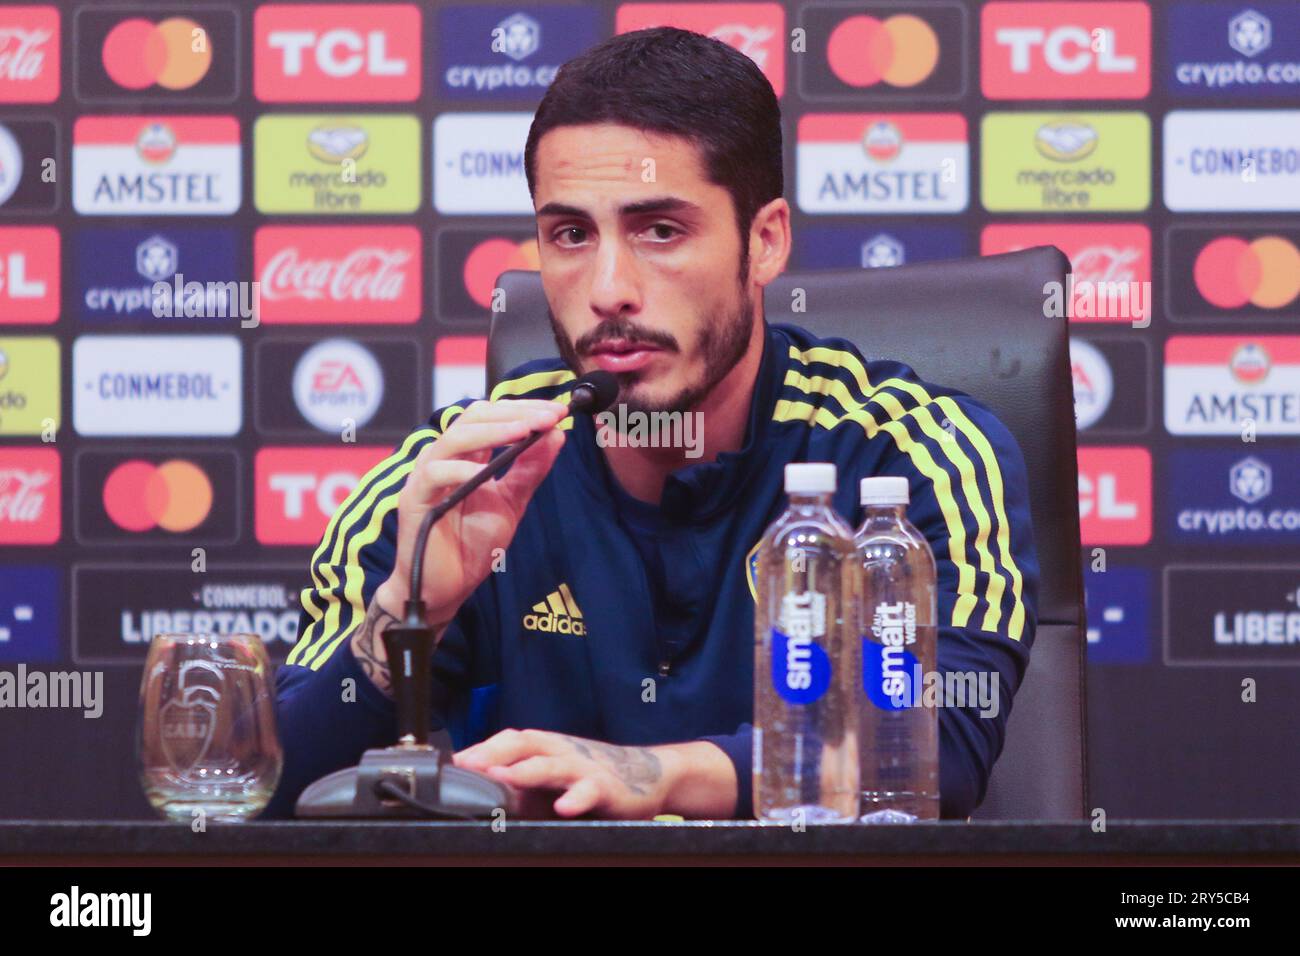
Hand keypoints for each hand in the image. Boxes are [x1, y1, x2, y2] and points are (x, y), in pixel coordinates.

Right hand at [385, 399, 567, 624]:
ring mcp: (426, 476)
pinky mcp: (414, 499)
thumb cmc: (473, 544)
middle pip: (474, 417)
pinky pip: (435, 474)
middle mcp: (444, 458)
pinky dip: (461, 470)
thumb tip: (557, 433)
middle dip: (515, 414)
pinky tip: (486, 474)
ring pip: (454, 438)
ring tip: (524, 431)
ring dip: (492, 432)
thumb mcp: (512, 502)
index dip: (524, 409)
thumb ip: (531, 470)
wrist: (448, 588)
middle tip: (549, 416)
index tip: (558, 412)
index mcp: (467, 456)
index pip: (492, 416)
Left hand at [453, 729, 676, 819]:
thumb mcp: (554, 773)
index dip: (480, 749)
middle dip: (494, 754)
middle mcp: (561, 750)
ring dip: (526, 771)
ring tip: (503, 778)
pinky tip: (564, 807)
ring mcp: (583, 767)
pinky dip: (576, 798)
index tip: (453, 763)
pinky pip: (589, 791)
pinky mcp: (606, 787)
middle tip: (468, 767)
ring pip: (551, 766)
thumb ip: (521, 780)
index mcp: (546, 745)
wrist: (649, 771)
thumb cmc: (592, 773)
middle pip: (523, 745)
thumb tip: (481, 790)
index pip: (507, 740)